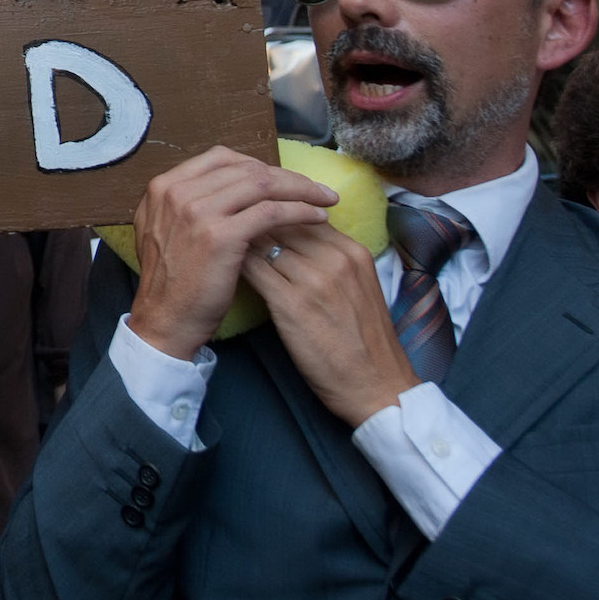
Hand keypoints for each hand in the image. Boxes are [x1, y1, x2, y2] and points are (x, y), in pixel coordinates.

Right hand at [126, 147, 336, 359]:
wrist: (165, 320)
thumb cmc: (174, 282)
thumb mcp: (167, 230)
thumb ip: (190, 204)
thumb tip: (231, 189)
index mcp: (164, 186)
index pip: (221, 157)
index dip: (257, 164)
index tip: (282, 179)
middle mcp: (178, 191)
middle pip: (246, 168)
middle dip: (287, 176)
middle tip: (316, 188)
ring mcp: (197, 211)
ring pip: (262, 184)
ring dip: (301, 189)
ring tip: (325, 199)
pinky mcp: (220, 235)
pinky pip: (271, 212)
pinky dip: (299, 210)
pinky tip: (317, 217)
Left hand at [239, 223, 419, 426]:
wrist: (378, 386)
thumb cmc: (364, 342)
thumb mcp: (358, 287)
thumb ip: (331, 259)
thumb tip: (292, 238)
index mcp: (353, 252)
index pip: (305, 214)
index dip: (276, 213)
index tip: (253, 217)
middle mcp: (335, 259)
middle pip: (283, 221)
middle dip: (254, 220)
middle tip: (228, 223)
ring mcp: (314, 280)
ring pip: (265, 242)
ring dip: (240, 240)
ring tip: (220, 242)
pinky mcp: (293, 304)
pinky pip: (255, 270)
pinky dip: (236, 264)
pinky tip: (223, 266)